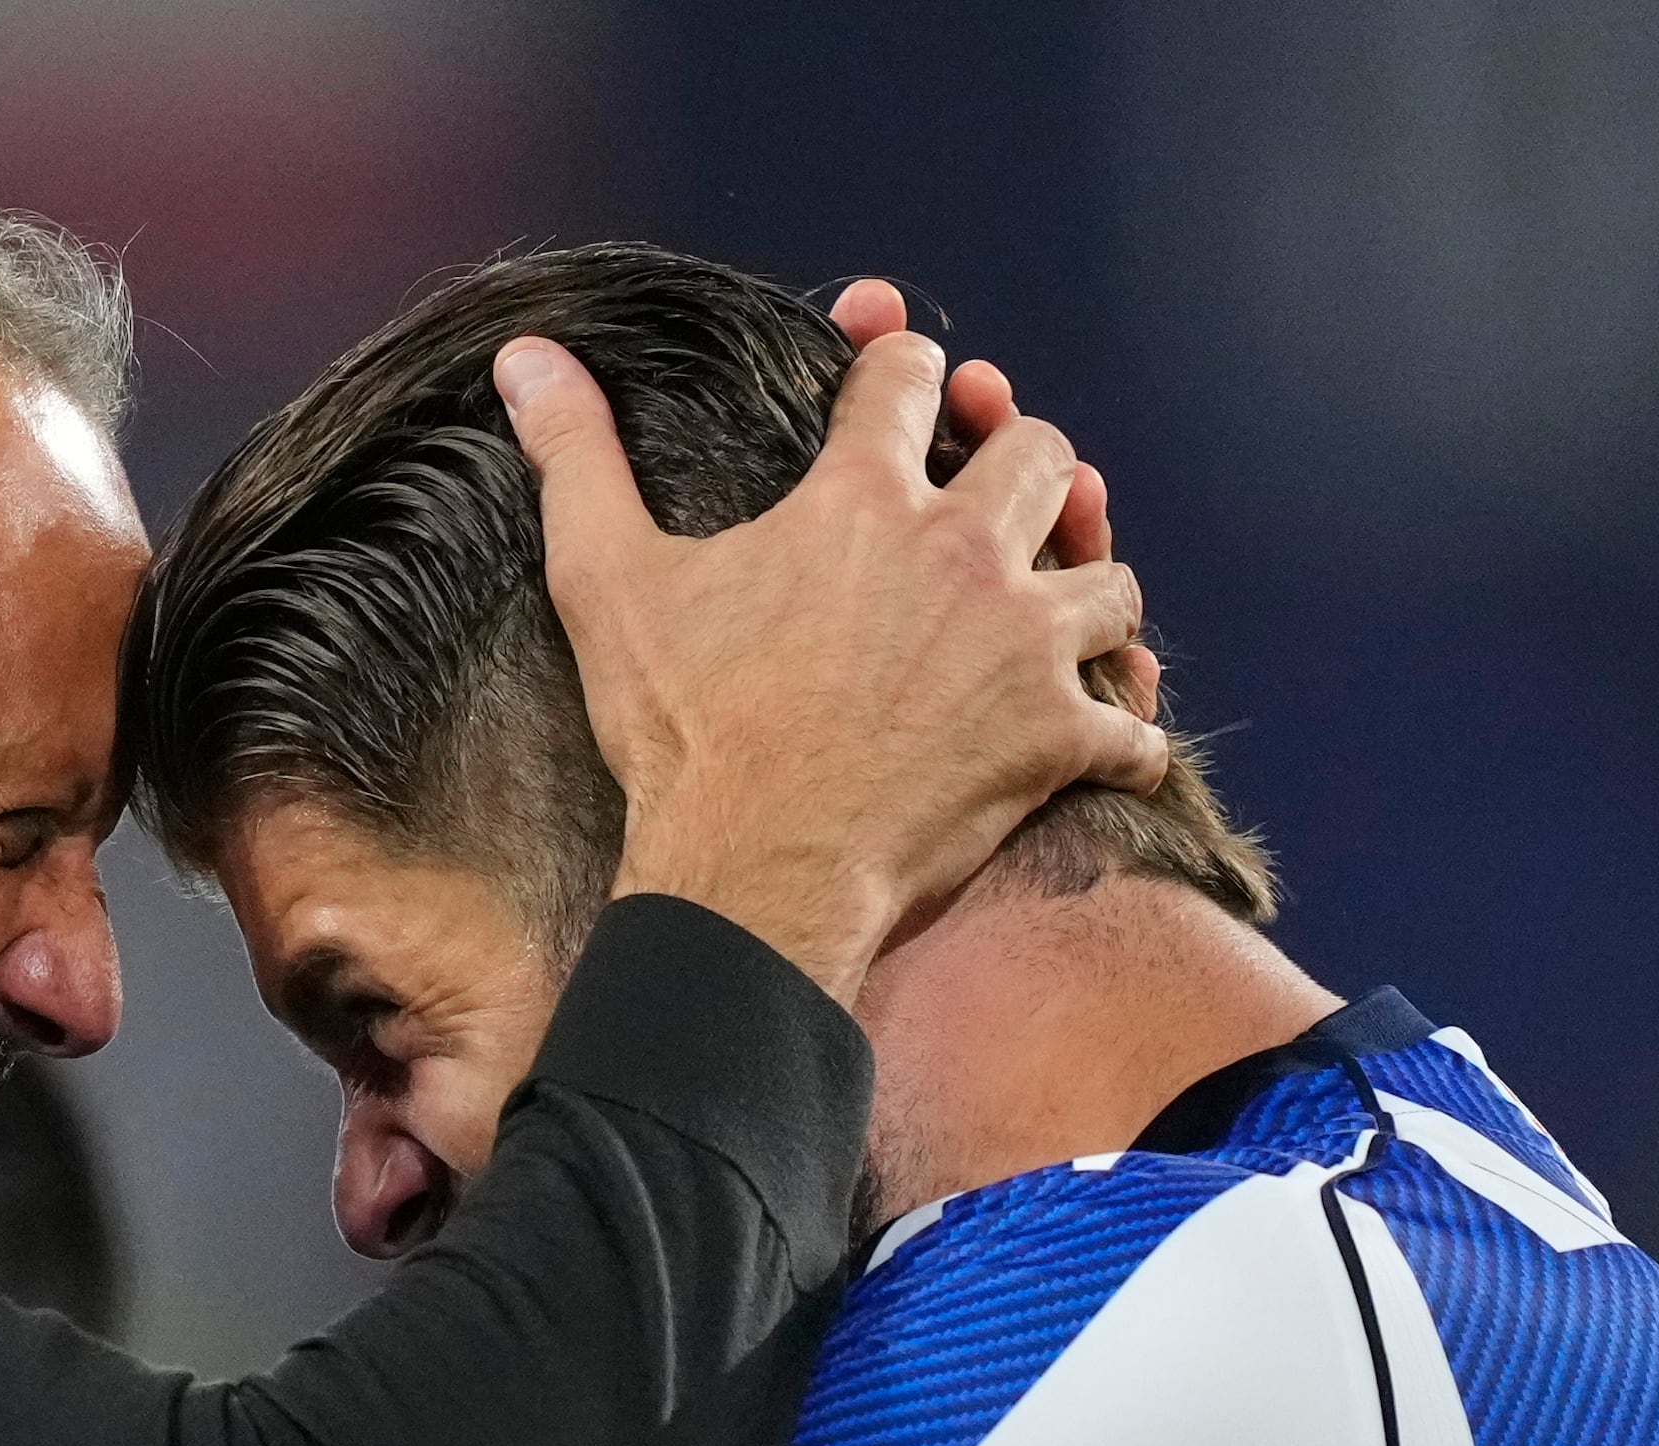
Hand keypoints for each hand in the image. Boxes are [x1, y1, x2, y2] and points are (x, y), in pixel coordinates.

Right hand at [497, 279, 1166, 1000]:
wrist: (753, 874)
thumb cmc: (683, 733)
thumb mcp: (607, 582)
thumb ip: (577, 458)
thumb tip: (528, 359)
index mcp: (860, 500)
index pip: (904, 379)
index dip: (898, 362)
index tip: (897, 372)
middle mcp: (963, 552)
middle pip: (1042, 454)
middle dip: (1024, 462)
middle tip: (993, 491)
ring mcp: (1023, 647)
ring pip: (1111, 579)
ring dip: (1087, 590)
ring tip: (1055, 612)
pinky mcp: (1055, 740)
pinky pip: (1130, 726)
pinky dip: (1118, 731)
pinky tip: (1095, 739)